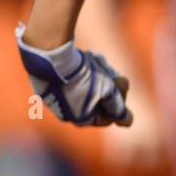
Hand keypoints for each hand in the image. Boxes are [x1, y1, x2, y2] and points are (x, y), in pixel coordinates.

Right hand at [16, 24, 132, 126]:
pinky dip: (83, 69)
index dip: (119, 99)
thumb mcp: (107, 90)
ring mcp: (55, 98)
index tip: (121, 80)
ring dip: (97, 74)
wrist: (49, 53)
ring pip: (86, 87)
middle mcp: (65, 112)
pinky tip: (86, 57)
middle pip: (97, 101)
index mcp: (81, 119)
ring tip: (97, 59)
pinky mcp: (48, 83)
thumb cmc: (82, 75)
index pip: (108, 116)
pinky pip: (71, 79)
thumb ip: (117, 107)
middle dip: (108, 84)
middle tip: (112, 70)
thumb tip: (127, 122)